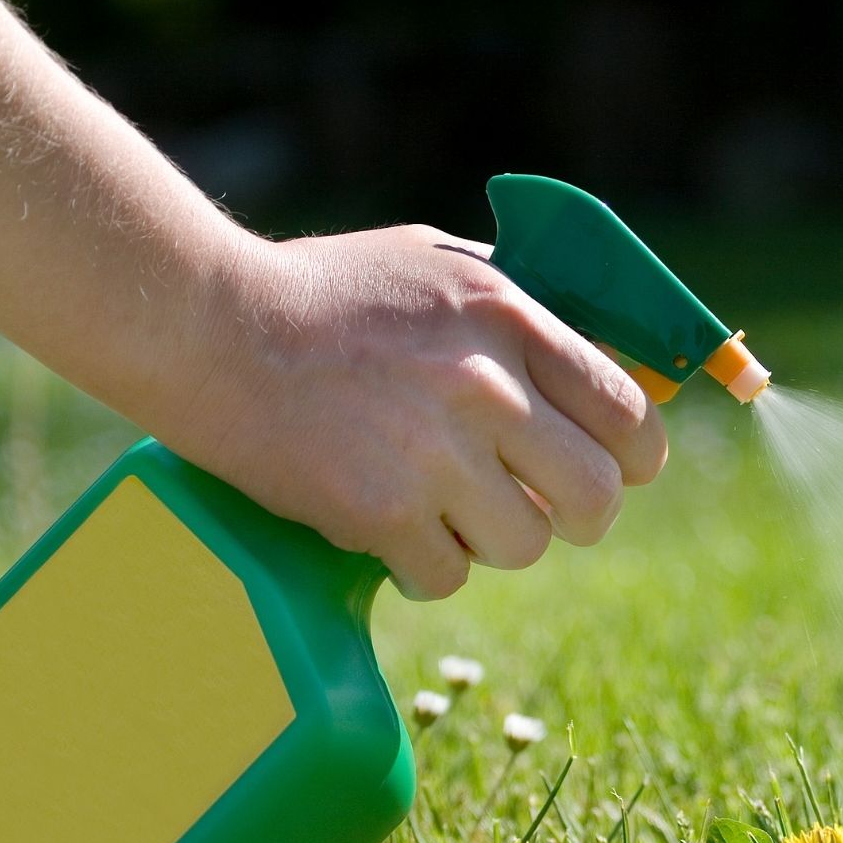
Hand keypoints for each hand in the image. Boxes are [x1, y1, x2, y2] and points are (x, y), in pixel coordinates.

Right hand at [172, 226, 667, 600]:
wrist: (205, 324)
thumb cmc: (326, 293)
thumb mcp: (441, 266)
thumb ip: (524, 311)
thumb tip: (607, 360)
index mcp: (512, 318)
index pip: (628, 412)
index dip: (636, 456)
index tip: (621, 470)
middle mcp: (487, 386)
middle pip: (597, 496)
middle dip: (579, 515)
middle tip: (543, 510)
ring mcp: (435, 453)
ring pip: (526, 544)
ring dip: (493, 540)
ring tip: (444, 507)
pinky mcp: (380, 512)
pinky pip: (448, 576)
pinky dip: (424, 566)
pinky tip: (390, 528)